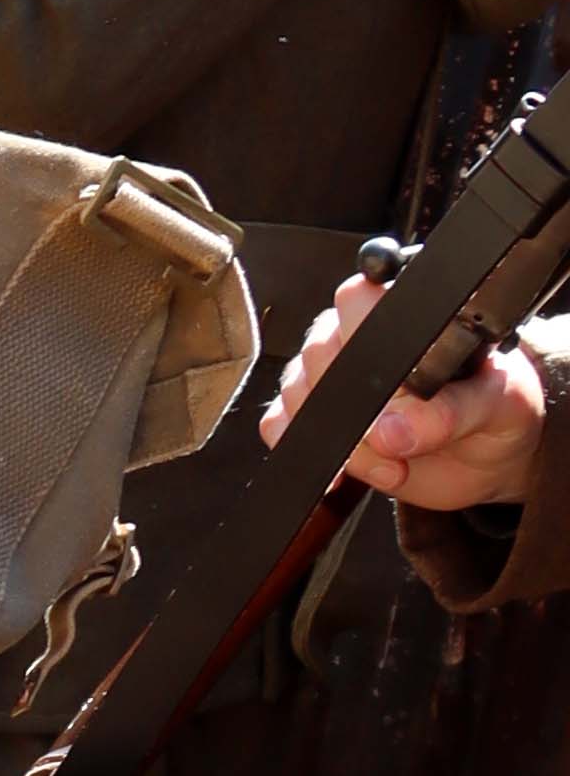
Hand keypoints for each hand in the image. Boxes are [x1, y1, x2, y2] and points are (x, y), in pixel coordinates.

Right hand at [265, 262, 552, 518]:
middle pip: (319, 355)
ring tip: (394, 466)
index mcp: (405, 312)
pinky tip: (340, 473)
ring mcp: (331, 375)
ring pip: (298, 394)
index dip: (366, 342)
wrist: (489, 456)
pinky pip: (279, 424)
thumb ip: (449, 413)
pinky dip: (304, 451)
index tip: (400, 390)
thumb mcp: (494, 405)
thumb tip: (389, 431)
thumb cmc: (497, 411)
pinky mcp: (315, 415)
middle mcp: (359, 334)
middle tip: (404, 443)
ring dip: (344, 444)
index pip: (356, 302)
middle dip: (357, 411)